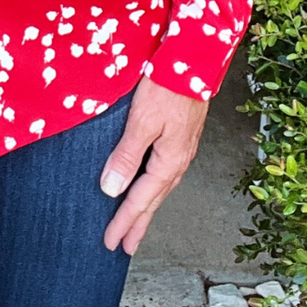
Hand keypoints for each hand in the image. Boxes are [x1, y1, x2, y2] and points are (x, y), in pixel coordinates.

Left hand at [99, 78, 207, 255]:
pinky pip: (165, 173)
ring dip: (147, 208)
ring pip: (161, 188)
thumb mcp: (141, 122)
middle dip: (138, 224)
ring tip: (136, 224)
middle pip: (154, 200)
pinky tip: (150, 187)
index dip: (124, 222)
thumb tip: (111, 190)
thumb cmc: (167, 88)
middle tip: (125, 246)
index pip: (141, 200)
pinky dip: (154, 188)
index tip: (110, 242)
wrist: (195, 61)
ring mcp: (183, 150)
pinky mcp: (182, 138)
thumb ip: (126, 156)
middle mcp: (179, 161)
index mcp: (169, 162)